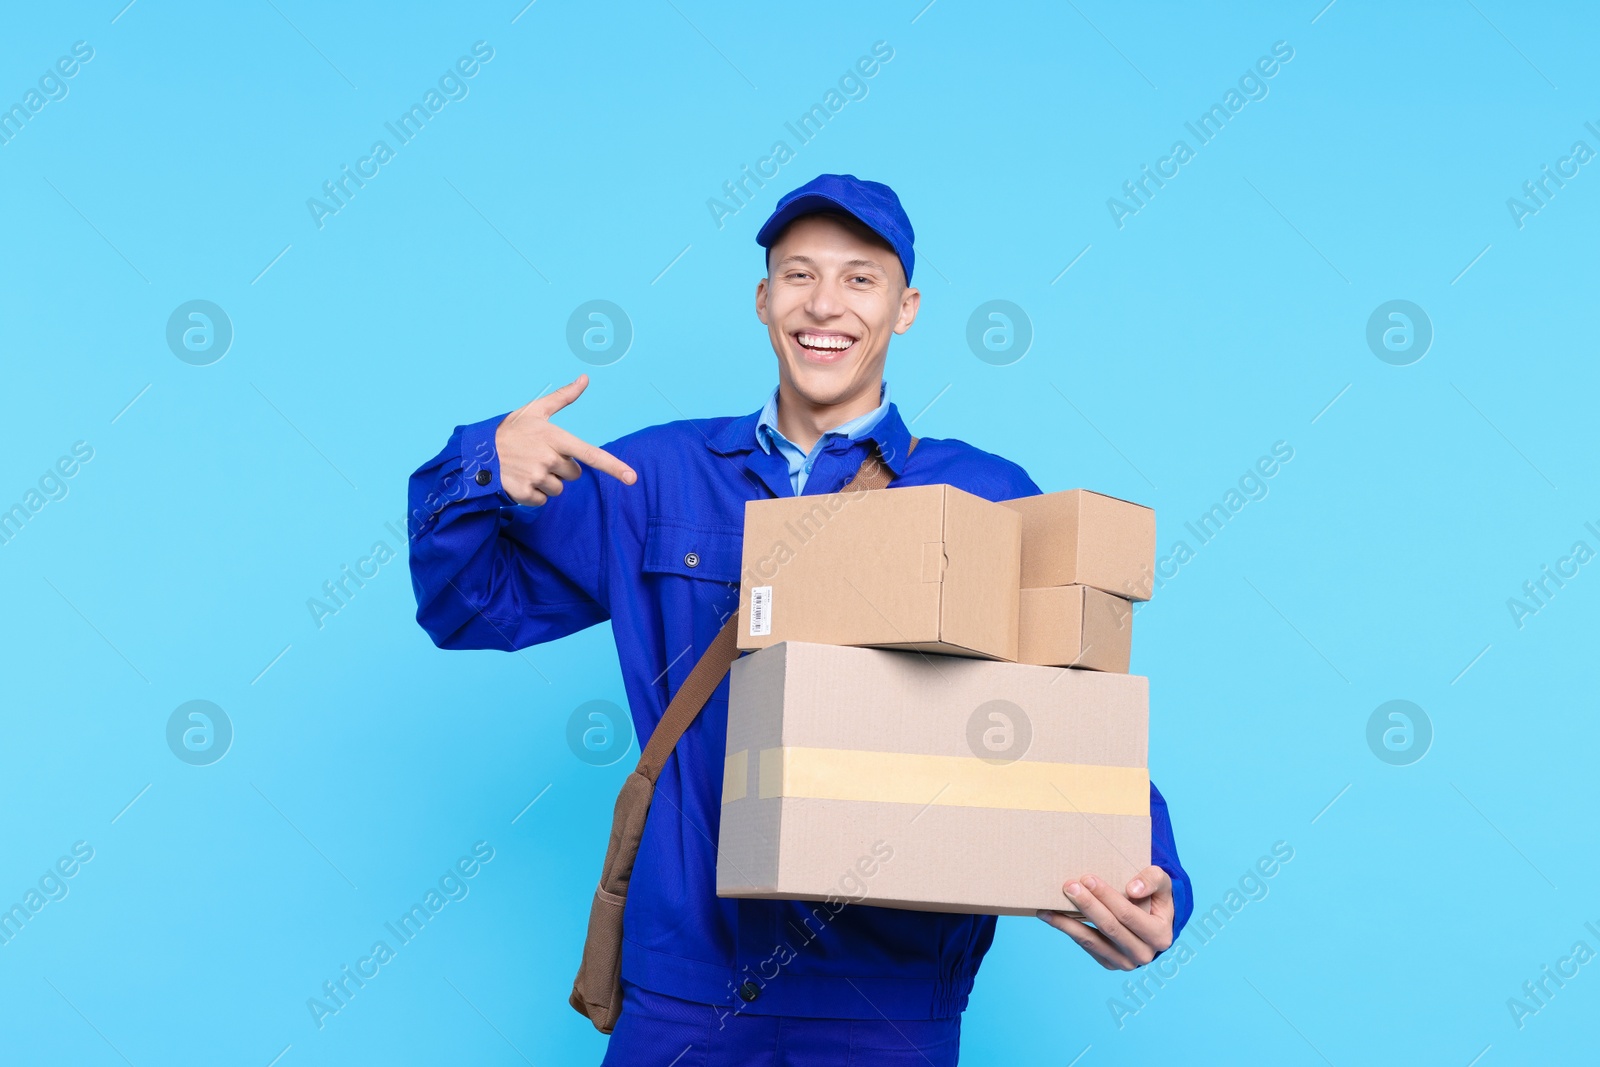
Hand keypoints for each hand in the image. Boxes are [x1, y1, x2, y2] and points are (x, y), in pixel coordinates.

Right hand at [493, 374, 636, 505]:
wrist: (478, 451)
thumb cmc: (512, 429)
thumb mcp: (536, 410)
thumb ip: (564, 397)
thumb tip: (585, 378)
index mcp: (556, 438)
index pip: (591, 454)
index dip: (614, 467)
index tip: (632, 478)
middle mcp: (548, 458)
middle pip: (574, 474)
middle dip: (561, 468)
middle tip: (539, 456)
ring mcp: (536, 477)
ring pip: (558, 489)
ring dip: (547, 481)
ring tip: (528, 467)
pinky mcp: (524, 493)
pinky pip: (542, 500)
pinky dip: (533, 494)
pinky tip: (521, 479)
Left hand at [1037, 866, 1173, 969]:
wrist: (1154, 922)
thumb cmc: (1155, 899)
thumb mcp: (1163, 884)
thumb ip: (1153, 880)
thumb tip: (1132, 889)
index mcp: (1160, 936)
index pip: (1127, 915)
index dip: (1106, 896)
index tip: (1087, 878)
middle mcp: (1144, 954)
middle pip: (1109, 927)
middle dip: (1087, 905)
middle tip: (1068, 886)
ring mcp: (1125, 963)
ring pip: (1092, 941)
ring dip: (1067, 923)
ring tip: (1047, 908)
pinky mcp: (1109, 963)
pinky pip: (1086, 946)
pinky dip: (1068, 930)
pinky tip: (1051, 917)